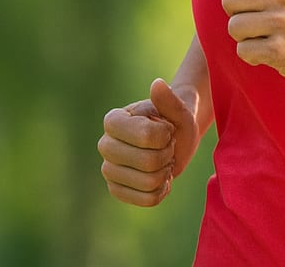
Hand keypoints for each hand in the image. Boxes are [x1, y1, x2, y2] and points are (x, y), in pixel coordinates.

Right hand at [98, 78, 199, 205]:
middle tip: (167, 146)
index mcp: (113, 121)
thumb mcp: (179, 110)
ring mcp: (108, 169)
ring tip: (163, 160)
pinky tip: (161, 177)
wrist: (175, 139)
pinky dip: (162, 189)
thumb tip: (157, 84)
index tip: (165, 129)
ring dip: (165, 172)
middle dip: (167, 154)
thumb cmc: (176, 120)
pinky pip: (147, 200)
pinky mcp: (116, 190)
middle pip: (148, 162)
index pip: (146, 136)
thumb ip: (169, 100)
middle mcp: (105, 145)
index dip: (165, 136)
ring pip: (148, 183)